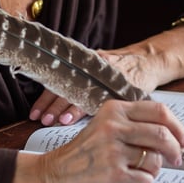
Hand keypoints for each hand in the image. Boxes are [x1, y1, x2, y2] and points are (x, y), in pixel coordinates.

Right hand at [5, 99, 183, 182]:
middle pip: (163, 134)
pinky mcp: (113, 174)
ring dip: (152, 171)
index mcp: (114, 110)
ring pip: (156, 160)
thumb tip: (176, 138)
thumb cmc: (83, 156)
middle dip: (175, 150)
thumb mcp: (105, 128)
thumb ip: (134, 127)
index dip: (178, 127)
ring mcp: (113, 150)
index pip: (159, 111)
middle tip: (176, 160)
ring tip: (134, 174)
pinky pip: (146, 181)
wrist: (52, 177)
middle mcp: (114, 127)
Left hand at [27, 23, 183, 126]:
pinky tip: (75, 117)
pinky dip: (85, 108)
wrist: (149, 61)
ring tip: (53, 121)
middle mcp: (92, 68)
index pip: (59, 82)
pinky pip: (99, 98)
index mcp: (84, 66)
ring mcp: (105, 75)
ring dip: (64, 108)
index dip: (46, 99)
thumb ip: (81, 86)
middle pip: (66, 86)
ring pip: (79, 92)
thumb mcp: (99, 73)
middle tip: (40, 119)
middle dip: (51, 105)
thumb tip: (56, 105)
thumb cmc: (122, 72)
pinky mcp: (118, 84)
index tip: (34, 114)